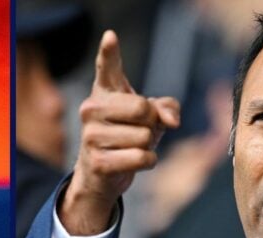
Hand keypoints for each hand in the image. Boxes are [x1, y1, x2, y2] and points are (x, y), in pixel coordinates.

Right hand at [60, 30, 179, 235]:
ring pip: (144, 137)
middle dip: (151, 122)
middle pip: (141, 108)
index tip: (110, 37)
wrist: (100, 174)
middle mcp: (91, 109)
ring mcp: (91, 136)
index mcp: (104, 91)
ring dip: (148, 145)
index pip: (107, 67)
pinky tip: (134, 161)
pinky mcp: (98, 162)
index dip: (109, 52)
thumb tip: (171, 121)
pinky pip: (142, 157)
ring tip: (132, 147)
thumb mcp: (151, 116)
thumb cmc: (127, 136)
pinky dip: (148, 161)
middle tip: (140, 129)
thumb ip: (167, 108)